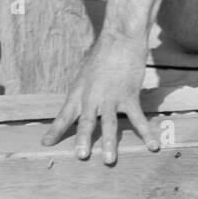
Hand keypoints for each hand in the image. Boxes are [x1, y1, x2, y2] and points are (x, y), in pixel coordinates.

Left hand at [41, 30, 159, 164]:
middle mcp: (92, 96)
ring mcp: (111, 97)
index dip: (55, 130)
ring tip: (109, 160)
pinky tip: (152, 145)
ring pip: (109, 123)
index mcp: (79, 91)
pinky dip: (146, 133)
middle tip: (80, 156)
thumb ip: (82, 92)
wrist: (120, 38)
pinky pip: (137, 118)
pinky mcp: (129, 95)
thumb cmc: (102, 54)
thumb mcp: (85, 73)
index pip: (64, 114)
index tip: (45, 143)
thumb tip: (79, 107)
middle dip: (82, 140)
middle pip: (85, 121)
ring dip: (109, 142)